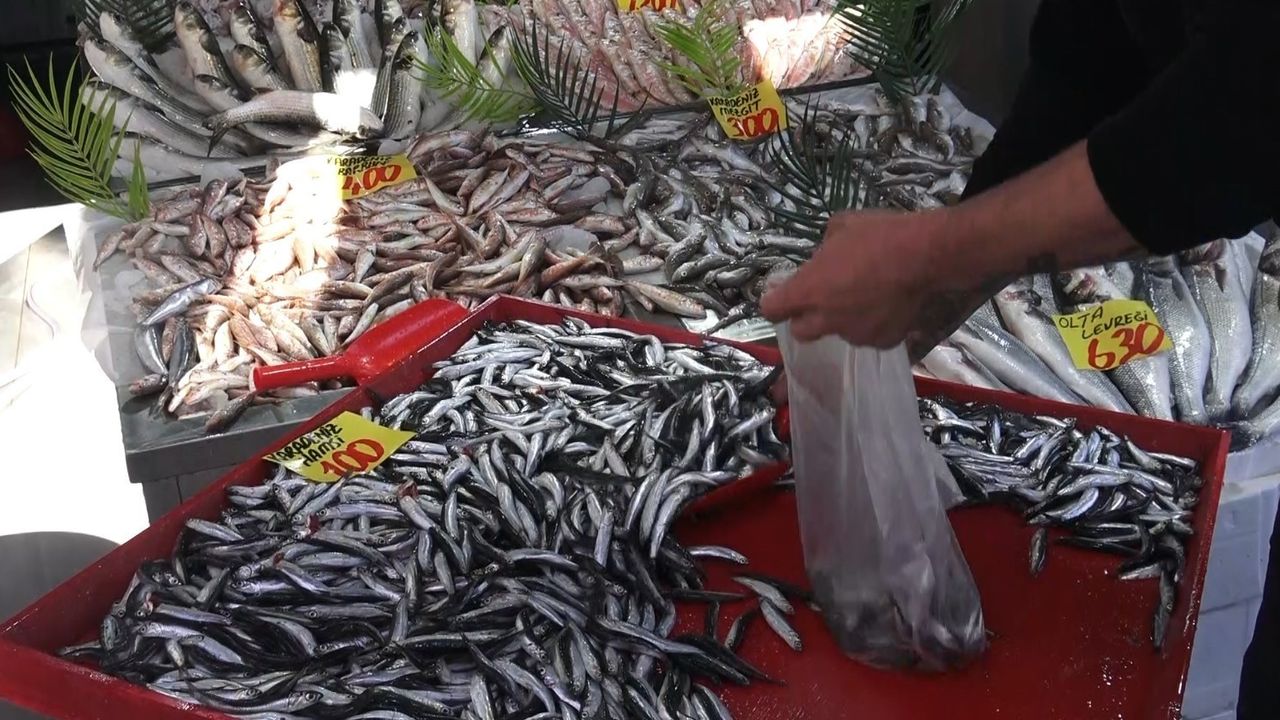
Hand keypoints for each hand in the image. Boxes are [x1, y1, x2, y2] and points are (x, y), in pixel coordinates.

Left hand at [761, 209, 951, 346]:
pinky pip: (870, 335)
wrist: (924, 255)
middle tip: (822, 299)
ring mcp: (855, 334)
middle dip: (806, 317)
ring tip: (866, 295)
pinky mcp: (882, 341)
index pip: (772, 309)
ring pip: (839, 332)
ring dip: (844, 318)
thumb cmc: (878, 235)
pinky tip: (888, 304)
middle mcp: (826, 319)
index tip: (782, 294)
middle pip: (800, 332)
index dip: (775, 302)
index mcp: (808, 290)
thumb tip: (826, 251)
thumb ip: (825, 246)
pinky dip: (874, 324)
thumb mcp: (841, 226)